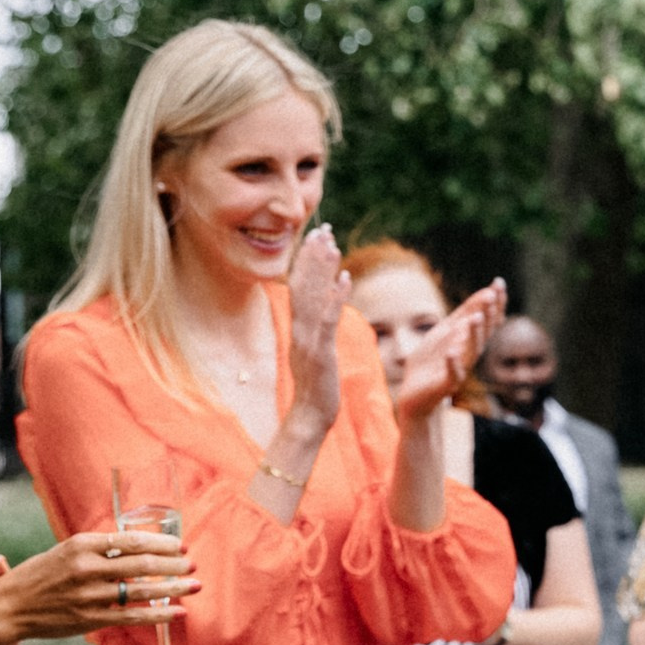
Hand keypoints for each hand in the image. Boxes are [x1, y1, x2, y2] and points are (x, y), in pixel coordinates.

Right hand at [0, 531, 198, 638]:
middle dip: (174, 564)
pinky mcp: (90, 620)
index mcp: (81, 545)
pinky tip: (179, 612)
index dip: (162, 543)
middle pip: (143, 563)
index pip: (132, 540)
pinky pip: (133, 617)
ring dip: (174, 587)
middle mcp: (87, 568)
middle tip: (192, 563)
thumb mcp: (66, 551)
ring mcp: (89, 596)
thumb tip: (138, 545)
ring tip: (195, 584)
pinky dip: (160, 614)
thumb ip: (99, 548)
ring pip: (142, 590)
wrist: (8, 607)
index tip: (179, 545)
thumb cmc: (39, 576)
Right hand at [287, 223, 349, 428]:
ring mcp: (309, 339)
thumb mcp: (314, 352)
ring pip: (314, 297)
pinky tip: (346, 278)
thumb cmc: (317, 387)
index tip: (315, 237)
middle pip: (304, 285)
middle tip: (323, 228)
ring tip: (332, 243)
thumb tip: (320, 311)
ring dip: (323, 268)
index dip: (307, 261)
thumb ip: (315, 330)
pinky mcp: (321, 352)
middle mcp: (300, 329)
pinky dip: (336, 297)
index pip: (300, 287)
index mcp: (299, 328)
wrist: (310, 416)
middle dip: (313, 256)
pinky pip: (328, 320)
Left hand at [395, 279, 507, 426]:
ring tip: (475, 318)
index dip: (494, 303)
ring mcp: (459, 369)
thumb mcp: (446, 332)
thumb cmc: (431, 360)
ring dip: (474, 335)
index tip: (499, 283)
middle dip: (487, 315)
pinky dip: (452, 363)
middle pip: (483, 333)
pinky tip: (451, 352)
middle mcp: (469, 354)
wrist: (415, 393)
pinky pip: (452, 374)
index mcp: (470, 340)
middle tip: (490, 296)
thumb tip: (486, 293)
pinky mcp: (446, 384)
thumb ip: (463, 314)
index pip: (487, 319)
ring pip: (470, 351)